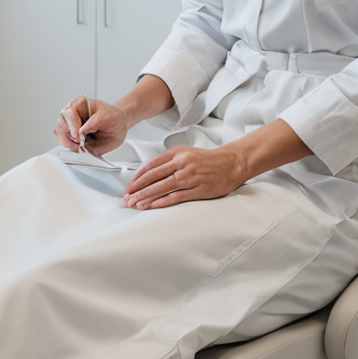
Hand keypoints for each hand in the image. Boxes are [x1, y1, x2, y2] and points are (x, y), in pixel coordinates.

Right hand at [55, 96, 127, 155]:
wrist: (118, 125)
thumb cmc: (113, 117)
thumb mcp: (107, 117)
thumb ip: (94, 122)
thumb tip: (81, 131)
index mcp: (80, 104)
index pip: (69, 113)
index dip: (73, 126)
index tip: (79, 136)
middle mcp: (72, 113)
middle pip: (61, 125)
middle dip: (69, 138)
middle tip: (79, 145)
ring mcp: (71, 124)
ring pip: (60, 133)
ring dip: (68, 143)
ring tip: (79, 147)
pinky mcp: (72, 135)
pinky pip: (64, 141)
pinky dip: (69, 146)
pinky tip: (78, 148)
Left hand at [123, 143, 248, 208]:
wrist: (231, 163)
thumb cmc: (207, 159)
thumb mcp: (185, 152)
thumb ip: (168, 160)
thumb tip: (149, 173)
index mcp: (177, 153)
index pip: (151, 165)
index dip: (137, 177)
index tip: (129, 186)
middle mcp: (181, 163)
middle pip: (153, 177)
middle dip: (137, 188)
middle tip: (126, 197)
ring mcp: (189, 176)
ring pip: (162, 187)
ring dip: (145, 197)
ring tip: (134, 204)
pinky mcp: (197, 189)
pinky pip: (176, 196)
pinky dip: (162, 201)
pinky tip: (152, 206)